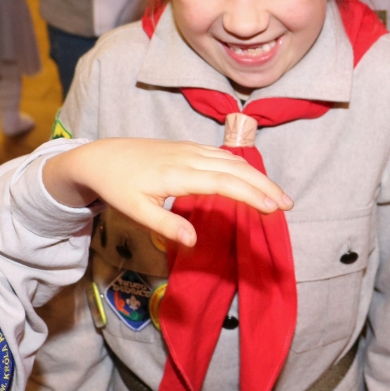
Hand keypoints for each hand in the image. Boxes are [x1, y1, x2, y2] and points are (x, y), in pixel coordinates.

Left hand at [42, 138, 294, 245]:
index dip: (252, 195)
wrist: (101, 156)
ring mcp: (191, 150)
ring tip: (277, 195)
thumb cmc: (118, 186)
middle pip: (237, 169)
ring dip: (258, 176)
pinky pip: (223, 155)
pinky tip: (252, 178)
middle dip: (265, 186)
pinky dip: (243, 167)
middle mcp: (190, 157)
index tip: (273, 209)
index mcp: (179, 174)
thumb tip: (194, 242)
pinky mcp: (189, 148)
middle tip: (288, 205)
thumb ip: (166, 225)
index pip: (225, 183)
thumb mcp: (136, 210)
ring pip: (233, 160)